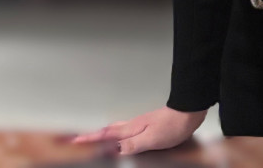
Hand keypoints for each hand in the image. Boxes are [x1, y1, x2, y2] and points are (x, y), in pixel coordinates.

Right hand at [68, 105, 207, 155]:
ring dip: (102, 133)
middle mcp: (133, 125)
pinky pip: (125, 130)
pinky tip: (120, 136)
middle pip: (108, 130)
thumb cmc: (173, 125)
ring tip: (93, 137)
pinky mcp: (147, 126)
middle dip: (91, 135)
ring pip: (116, 129)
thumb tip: (112, 150)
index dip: (90, 139)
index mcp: (132, 129)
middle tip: (78, 138)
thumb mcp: (151, 138)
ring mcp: (140, 124)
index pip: (107, 135)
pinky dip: (116, 133)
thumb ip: (131, 144)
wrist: (188, 112)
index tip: (74, 141)